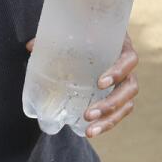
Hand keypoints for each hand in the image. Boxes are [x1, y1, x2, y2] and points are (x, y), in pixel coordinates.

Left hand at [25, 33, 139, 137]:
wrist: (96, 32)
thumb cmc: (87, 31)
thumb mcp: (76, 30)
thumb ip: (56, 37)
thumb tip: (31, 47)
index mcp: (122, 47)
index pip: (129, 60)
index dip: (118, 71)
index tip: (99, 83)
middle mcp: (127, 66)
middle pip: (130, 88)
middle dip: (110, 104)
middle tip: (87, 114)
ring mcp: (124, 82)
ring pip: (127, 104)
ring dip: (109, 119)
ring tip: (89, 131)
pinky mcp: (118, 95)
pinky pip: (119, 112)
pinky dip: (107, 123)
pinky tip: (91, 131)